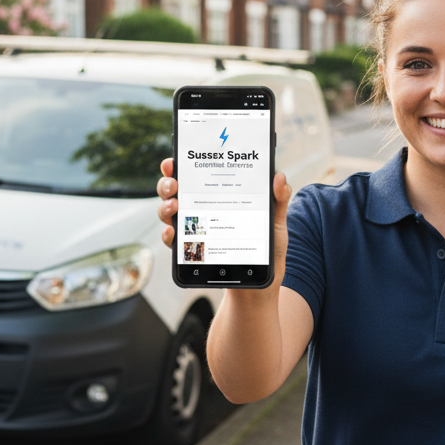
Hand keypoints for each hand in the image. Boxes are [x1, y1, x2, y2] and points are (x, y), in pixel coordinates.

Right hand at [156, 161, 292, 280]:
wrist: (259, 284)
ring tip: (174, 206)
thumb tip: (280, 177)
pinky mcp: (193, 251)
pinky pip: (174, 241)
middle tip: (173, 184)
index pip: (196, 175)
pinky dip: (169, 235)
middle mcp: (202, 210)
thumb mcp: (274, 222)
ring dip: (165, 206)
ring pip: (169, 212)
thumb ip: (278, 200)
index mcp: (219, 197)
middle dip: (167, 183)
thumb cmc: (266, 249)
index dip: (180, 166)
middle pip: (175, 191)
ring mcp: (195, 230)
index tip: (174, 161)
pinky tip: (173, 232)